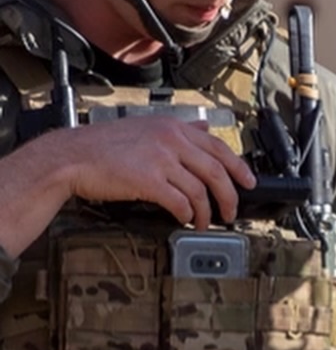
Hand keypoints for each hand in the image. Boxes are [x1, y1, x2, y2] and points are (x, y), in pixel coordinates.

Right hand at [60, 116, 255, 225]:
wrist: (73, 157)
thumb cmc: (104, 146)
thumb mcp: (146, 127)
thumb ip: (178, 130)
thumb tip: (204, 129)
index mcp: (173, 127)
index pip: (218, 147)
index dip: (239, 168)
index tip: (249, 182)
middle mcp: (171, 140)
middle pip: (216, 171)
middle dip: (229, 196)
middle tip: (231, 212)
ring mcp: (160, 160)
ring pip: (200, 190)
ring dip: (206, 212)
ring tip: (204, 223)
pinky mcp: (149, 180)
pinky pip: (180, 202)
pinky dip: (186, 215)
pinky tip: (184, 220)